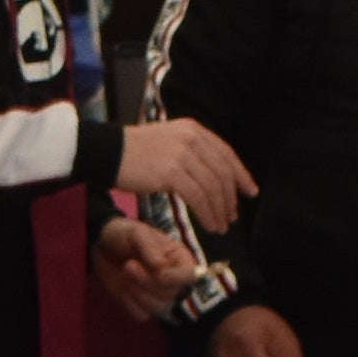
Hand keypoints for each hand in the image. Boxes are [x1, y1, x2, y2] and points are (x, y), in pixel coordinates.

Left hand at [96, 216, 204, 321]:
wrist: (102, 245)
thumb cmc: (125, 235)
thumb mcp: (138, 233)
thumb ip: (151, 249)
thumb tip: (161, 268)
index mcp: (180, 259)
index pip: (191, 277)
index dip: (176, 279)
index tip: (158, 272)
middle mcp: (174, 280)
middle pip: (171, 294)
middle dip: (147, 282)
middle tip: (128, 265)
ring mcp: (159, 295)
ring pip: (159, 308)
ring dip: (138, 293)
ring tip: (124, 273)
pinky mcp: (143, 305)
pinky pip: (142, 315)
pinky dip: (129, 303)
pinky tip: (122, 287)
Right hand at [115, 116, 252, 229]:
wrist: (107, 152)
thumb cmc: (133, 152)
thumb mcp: (168, 142)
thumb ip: (191, 152)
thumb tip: (211, 176)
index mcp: (194, 130)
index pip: (226, 153)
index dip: (241, 175)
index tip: (250, 192)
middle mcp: (192, 139)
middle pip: (222, 173)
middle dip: (231, 198)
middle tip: (233, 216)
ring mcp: (182, 155)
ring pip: (213, 187)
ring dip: (220, 210)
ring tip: (221, 226)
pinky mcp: (171, 172)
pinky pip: (198, 197)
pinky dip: (208, 213)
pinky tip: (210, 225)